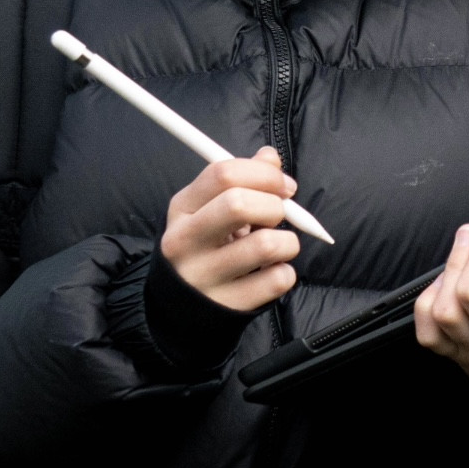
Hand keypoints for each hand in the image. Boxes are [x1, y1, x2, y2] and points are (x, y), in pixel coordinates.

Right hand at [161, 146, 299, 312]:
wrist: (180, 310)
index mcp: (182, 208)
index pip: (223, 173)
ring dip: (287, 241)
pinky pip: (277, 280)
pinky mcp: (228, 306)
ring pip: (267, 244)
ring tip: (277, 246)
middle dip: (274, 205)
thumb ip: (240, 179)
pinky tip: (271, 272)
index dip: (263, 173)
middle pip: (239, 203)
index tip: (282, 185)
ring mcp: (204, 276)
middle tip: (279, 216)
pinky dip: (285, 272)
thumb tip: (270, 157)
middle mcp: (186, 241)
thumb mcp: (209, 209)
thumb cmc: (204, 247)